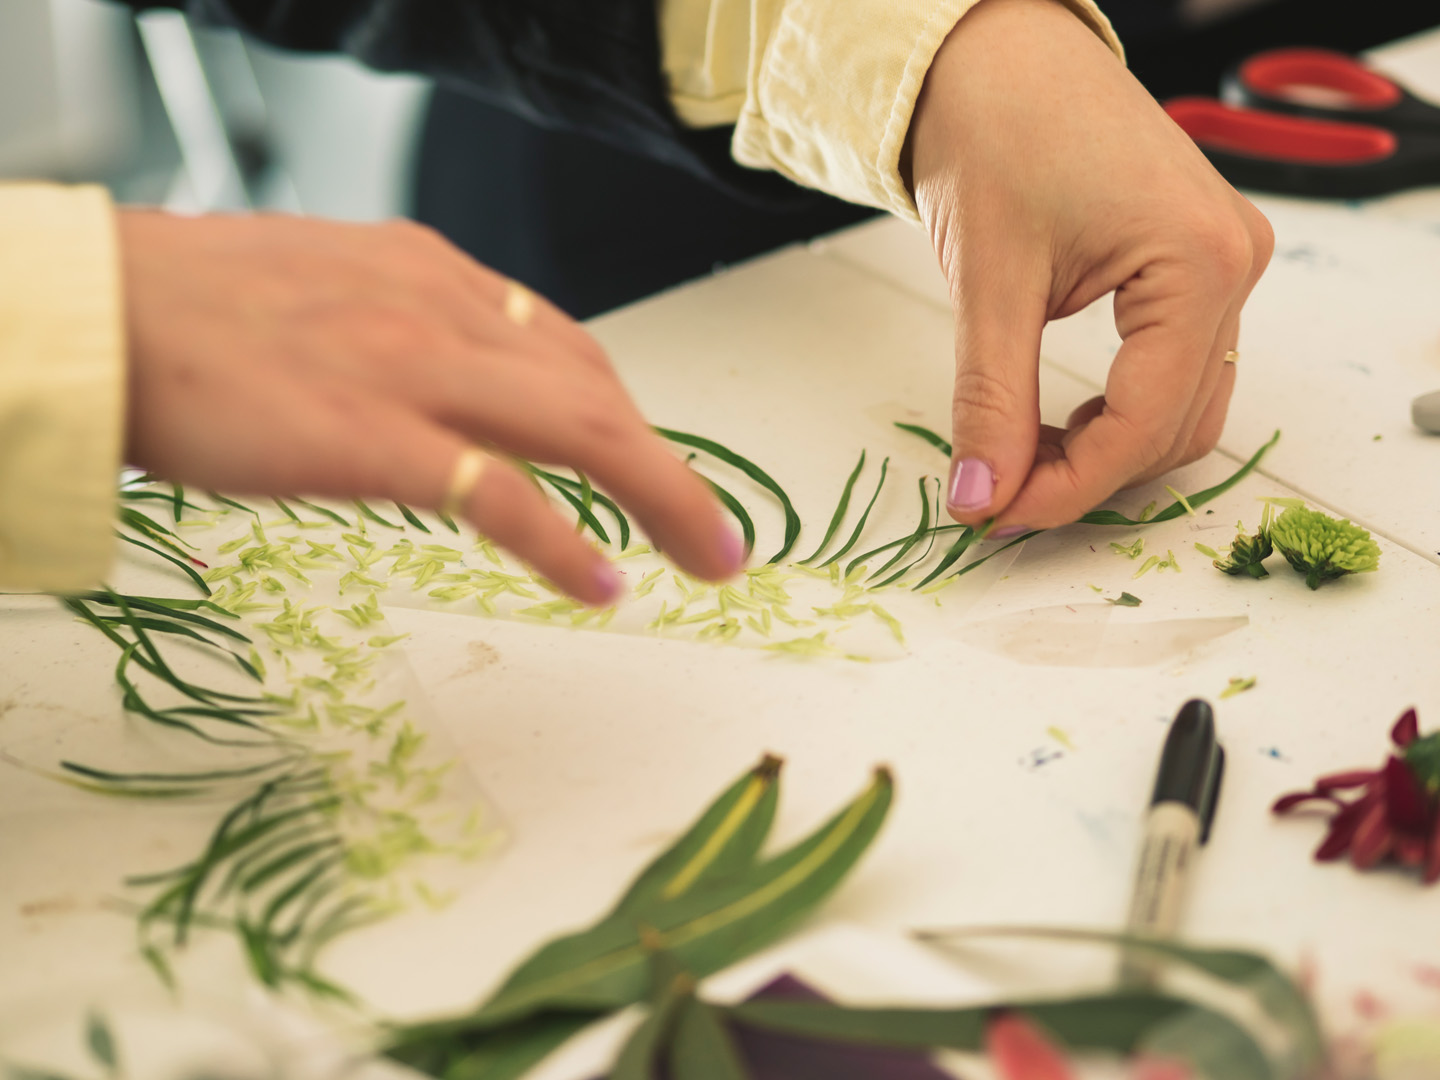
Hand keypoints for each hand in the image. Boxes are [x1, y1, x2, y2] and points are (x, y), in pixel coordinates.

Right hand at [118, 211, 742, 602]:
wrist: (99, 312)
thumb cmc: (192, 306)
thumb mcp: (327, 285)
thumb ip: (398, 321)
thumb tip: (442, 370)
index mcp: (430, 272)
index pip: (561, 343)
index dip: (620, 408)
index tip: (648, 455)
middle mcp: (442, 311)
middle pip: (595, 391)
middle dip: (670, 465)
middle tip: (716, 531)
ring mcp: (413, 373)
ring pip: (579, 430)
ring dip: (660, 497)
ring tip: (707, 556)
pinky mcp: (372, 437)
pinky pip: (500, 495)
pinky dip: (566, 543)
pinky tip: (603, 582)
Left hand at [905, 0, 1273, 532]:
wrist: (996, 57)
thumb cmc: (998, 132)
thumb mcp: (990, 282)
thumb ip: (991, 401)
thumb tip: (982, 495)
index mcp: (1199, 261)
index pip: (1145, 423)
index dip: (1069, 488)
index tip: (998, 516)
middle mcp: (1233, 263)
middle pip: (1175, 427)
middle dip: (1087, 475)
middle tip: (999, 497)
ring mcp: (1222, 262)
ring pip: (1184, 406)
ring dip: (1107, 449)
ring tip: (1023, 458)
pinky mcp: (1196, 264)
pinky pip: (1178, 368)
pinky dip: (1121, 408)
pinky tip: (1059, 418)